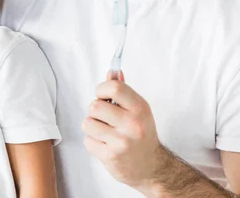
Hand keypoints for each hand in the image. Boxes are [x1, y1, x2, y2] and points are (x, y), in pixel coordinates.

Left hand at [82, 71, 162, 191]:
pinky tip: (106, 145)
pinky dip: (93, 143)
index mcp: (139, 108)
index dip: (102, 90)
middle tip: (104, 118)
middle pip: (94, 106)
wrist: (151, 167)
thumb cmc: (141, 134)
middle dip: (95, 111)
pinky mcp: (111, 156)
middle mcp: (132, 124)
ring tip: (105, 132)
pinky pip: (88, 141)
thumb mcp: (138, 110)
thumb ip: (123, 91)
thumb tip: (112, 72)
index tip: (103, 96)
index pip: (114, 88)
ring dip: (92, 127)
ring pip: (87, 124)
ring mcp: (121, 141)